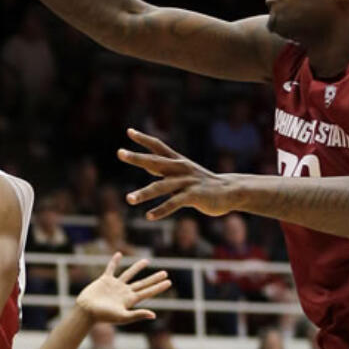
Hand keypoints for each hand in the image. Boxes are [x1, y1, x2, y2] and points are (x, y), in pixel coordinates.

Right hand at [76, 254, 170, 326]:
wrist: (86, 311)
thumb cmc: (103, 316)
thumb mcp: (122, 317)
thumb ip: (137, 315)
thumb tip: (153, 315)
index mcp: (130, 300)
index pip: (148, 292)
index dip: (158, 287)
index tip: (169, 282)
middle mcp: (124, 292)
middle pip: (142, 283)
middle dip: (154, 278)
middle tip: (165, 273)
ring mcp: (115, 286)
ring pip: (129, 274)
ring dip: (138, 267)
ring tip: (147, 261)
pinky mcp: (105, 280)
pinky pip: (111, 269)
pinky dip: (114, 262)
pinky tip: (119, 254)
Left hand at [118, 129, 237, 220]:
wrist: (229, 191)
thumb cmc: (202, 183)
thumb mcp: (183, 172)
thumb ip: (164, 169)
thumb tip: (146, 164)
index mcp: (177, 162)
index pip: (158, 146)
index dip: (144, 139)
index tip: (129, 131)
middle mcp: (180, 168)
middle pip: (155, 161)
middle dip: (137, 158)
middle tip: (120, 153)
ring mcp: (187, 182)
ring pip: (161, 187)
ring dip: (144, 193)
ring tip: (128, 199)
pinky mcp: (193, 196)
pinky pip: (174, 204)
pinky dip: (161, 211)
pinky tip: (149, 216)